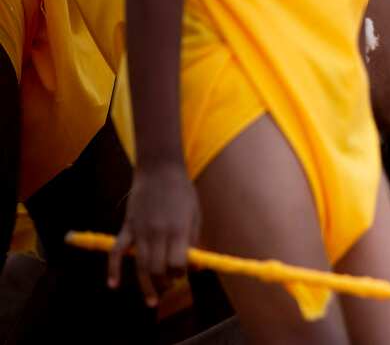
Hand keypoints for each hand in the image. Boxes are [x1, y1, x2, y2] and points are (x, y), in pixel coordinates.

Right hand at [108, 162, 200, 306]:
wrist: (160, 169)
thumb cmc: (182, 192)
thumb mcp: (195, 214)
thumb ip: (194, 240)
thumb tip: (196, 266)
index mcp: (179, 230)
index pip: (178, 264)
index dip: (181, 274)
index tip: (183, 274)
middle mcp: (159, 233)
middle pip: (158, 269)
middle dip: (164, 284)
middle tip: (169, 289)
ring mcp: (140, 231)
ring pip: (140, 266)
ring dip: (146, 286)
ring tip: (152, 301)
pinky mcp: (127, 227)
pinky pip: (116, 252)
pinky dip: (113, 269)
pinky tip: (114, 285)